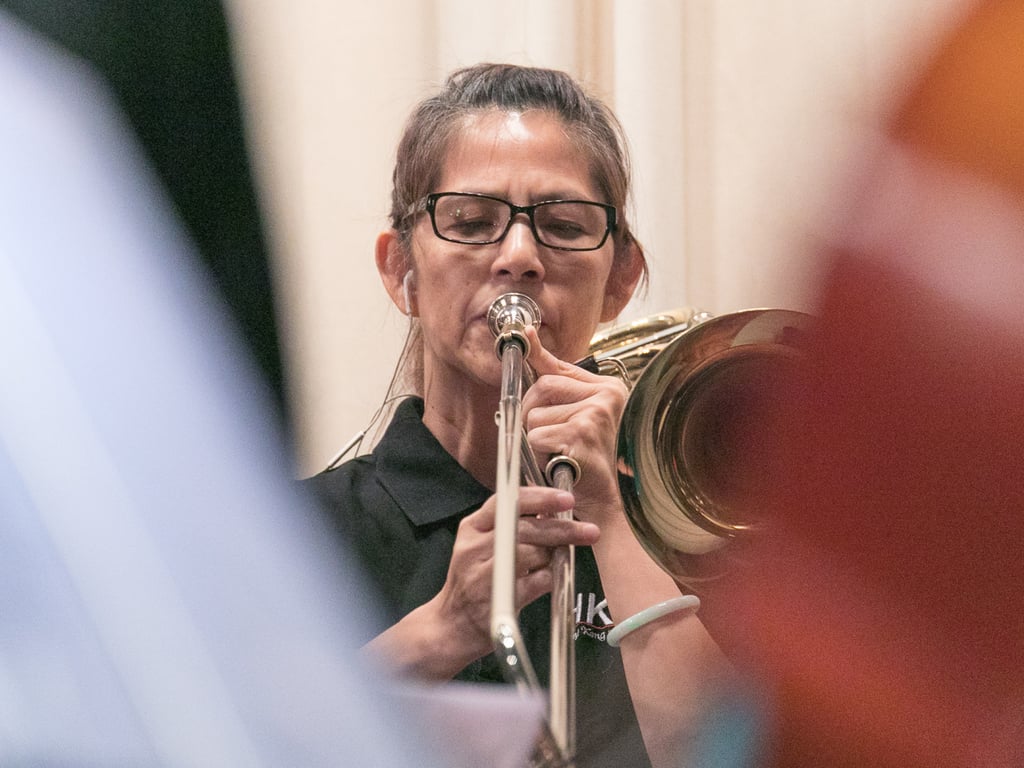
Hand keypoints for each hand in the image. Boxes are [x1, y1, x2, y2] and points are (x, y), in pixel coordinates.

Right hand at [430, 485, 599, 667]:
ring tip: (560, 559)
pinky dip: (548, 578)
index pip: (506, 501)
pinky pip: (536, 582)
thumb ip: (511, 529)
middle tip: (588, 531)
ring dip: (554, 556)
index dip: (539, 498)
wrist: (451, 626)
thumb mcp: (481, 547)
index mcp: (472, 527)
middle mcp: (473, 547)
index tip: (567, 498)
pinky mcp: (497, 600)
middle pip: (524, 528)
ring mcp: (482, 574)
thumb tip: (554, 513)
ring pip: (532, 553)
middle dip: (561, 528)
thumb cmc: (473, 581)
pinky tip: (549, 580)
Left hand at [521, 327, 628, 525]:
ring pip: (536, 414)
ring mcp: (596, 413)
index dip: (537, 353)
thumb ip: (557, 381)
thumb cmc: (585, 460)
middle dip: (532, 413)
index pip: (561, 366)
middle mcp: (607, 396)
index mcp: (609, 388)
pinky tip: (559, 462)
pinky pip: (538, 435)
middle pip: (542, 387)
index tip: (524, 333)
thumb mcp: (576, 416)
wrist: (601, 503)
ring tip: (559, 453)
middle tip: (547, 438)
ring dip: (536, 439)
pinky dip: (540, 454)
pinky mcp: (582, 433)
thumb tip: (529, 338)